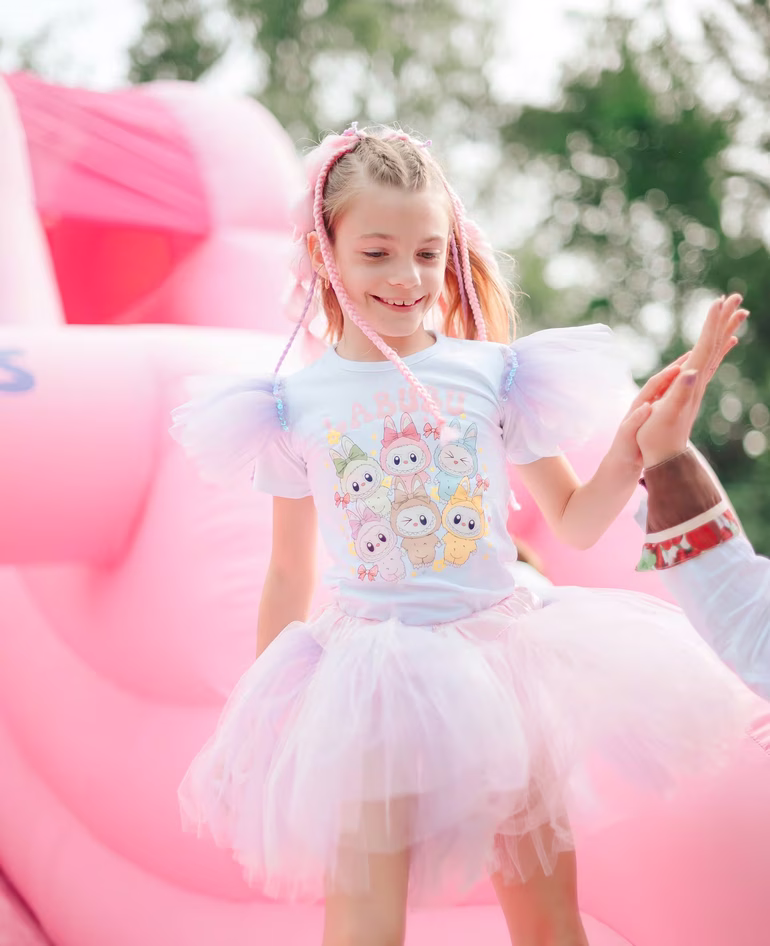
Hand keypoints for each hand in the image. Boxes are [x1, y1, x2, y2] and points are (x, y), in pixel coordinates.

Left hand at [604, 359, 688, 475]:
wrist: (621, 465)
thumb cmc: (622, 452)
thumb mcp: (627, 437)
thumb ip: (634, 422)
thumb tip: (647, 407)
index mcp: (638, 406)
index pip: (654, 385)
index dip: (667, 375)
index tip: (680, 366)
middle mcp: (646, 404)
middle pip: (664, 380)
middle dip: (678, 366)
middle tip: (695, 351)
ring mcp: (654, 409)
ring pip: (671, 387)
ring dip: (684, 374)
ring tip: (700, 360)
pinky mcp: (659, 417)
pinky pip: (675, 398)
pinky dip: (685, 388)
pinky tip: (697, 383)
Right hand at [637, 293, 748, 466]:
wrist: (664, 457)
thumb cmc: (657, 437)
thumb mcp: (665, 414)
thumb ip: (677, 393)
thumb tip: (690, 372)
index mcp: (690, 382)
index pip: (705, 346)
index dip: (711, 324)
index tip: (719, 302)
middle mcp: (697, 381)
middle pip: (714, 345)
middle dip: (723, 320)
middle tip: (736, 298)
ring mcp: (696, 385)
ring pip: (715, 352)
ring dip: (723, 331)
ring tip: (737, 315)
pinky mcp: (692, 390)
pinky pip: (709, 363)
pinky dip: (718, 348)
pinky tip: (725, 344)